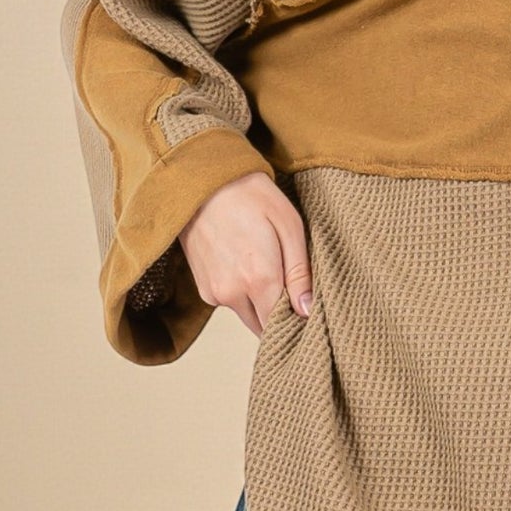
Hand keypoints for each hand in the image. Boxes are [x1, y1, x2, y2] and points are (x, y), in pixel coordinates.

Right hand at [178, 171, 313, 337]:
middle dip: (280, 316)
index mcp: (259, 280)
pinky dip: (243, 295)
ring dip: (261, 305)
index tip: (306, 307)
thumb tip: (307, 311)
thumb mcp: (289, 227)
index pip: (282, 326)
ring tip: (269, 269)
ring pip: (248, 316)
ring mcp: (214, 294)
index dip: (297, 321)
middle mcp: (233, 294)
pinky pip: (231, 304)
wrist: (204, 183)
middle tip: (291, 287)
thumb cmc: (252, 198)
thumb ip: (300, 274)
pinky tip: (247, 265)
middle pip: (264, 327)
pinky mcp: (203, 290)